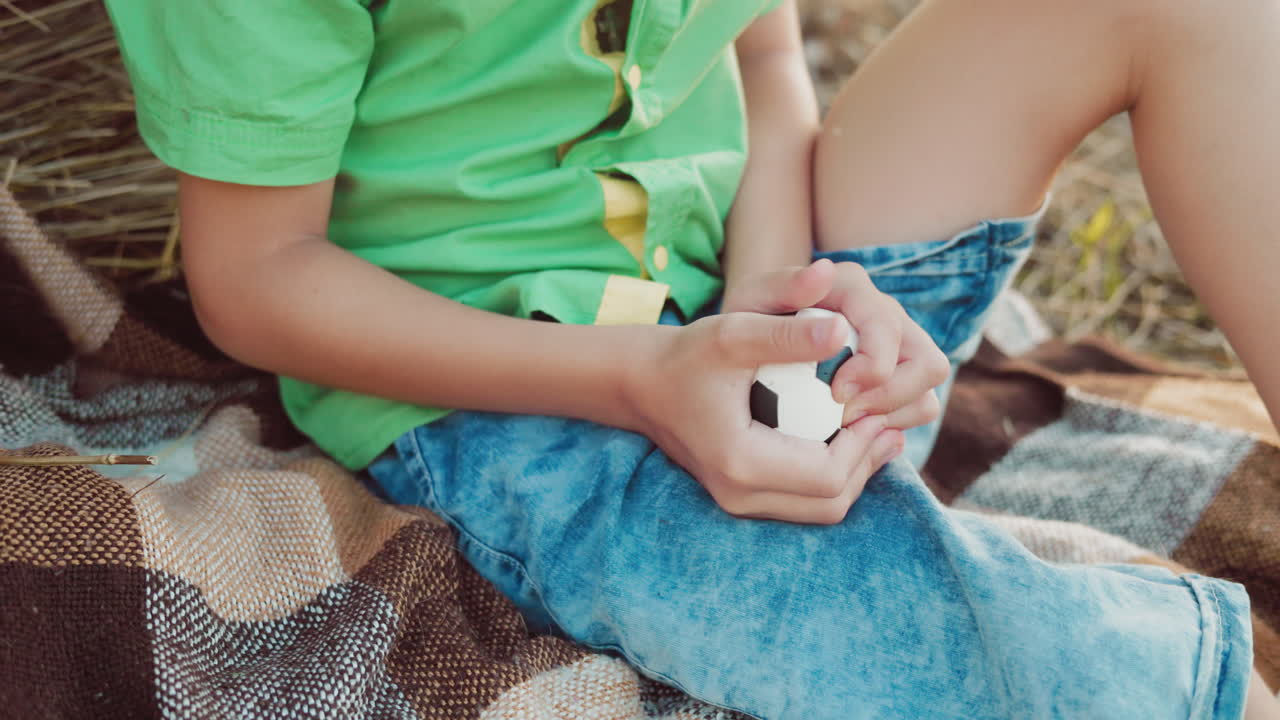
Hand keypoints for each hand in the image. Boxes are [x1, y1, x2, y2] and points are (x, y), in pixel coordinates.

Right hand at [625, 311, 903, 523]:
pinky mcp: (740, 497)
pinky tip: (845, 439)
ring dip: (853, 473)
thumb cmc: (685, 355)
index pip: (827, 475)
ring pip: (819, 509)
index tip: (878, 408)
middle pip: (830, 503)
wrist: (641, 383)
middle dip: (866, 464)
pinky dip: (831, 476)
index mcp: (740, 462)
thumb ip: (788, 334)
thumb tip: (843, 327)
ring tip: (876, 431)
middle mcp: (738, 495)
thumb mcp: (734, 334)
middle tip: (887, 422)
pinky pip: (802, 501)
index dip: (862, 445)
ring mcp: (737, 502)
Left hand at [722, 258, 949, 430]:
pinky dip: (888, 429)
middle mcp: (883, 315)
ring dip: (892, 417)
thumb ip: (782, 285)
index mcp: (852, 288)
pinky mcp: (891, 384)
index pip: (890, 329)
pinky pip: (913, 414)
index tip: (837, 395)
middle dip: (890, 398)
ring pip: (927, 394)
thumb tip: (826, 271)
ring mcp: (894, 351)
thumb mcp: (746, 306)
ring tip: (843, 427)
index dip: (874, 367)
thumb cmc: (735, 329)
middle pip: (928, 365)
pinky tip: (847, 433)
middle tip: (842, 417)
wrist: (730, 357)